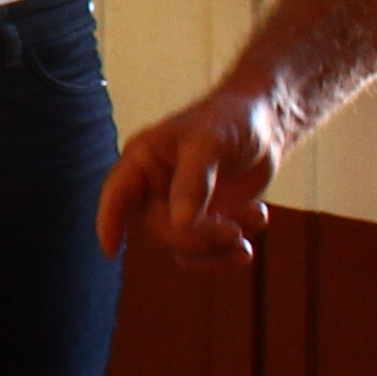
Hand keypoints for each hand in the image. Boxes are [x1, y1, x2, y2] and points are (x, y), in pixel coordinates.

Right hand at [98, 86, 280, 266]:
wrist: (267, 127)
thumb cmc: (231, 120)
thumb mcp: (211, 143)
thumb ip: (193, 181)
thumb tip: (180, 222)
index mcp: (144, 161)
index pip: (116, 194)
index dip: (108, 221)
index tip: (109, 251)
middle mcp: (155, 189)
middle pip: (155, 231)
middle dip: (195, 237)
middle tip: (234, 230)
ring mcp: (179, 210)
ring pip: (181, 249)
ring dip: (218, 246)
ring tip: (255, 218)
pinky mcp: (204, 224)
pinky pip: (204, 255)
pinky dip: (228, 253)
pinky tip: (254, 232)